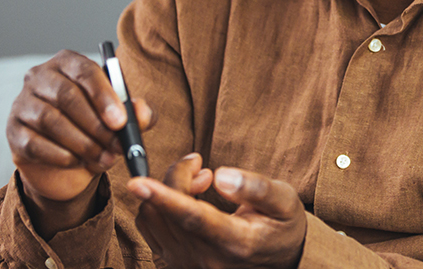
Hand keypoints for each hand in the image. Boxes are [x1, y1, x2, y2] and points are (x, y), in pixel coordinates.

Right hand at [6, 50, 155, 233]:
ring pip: (50, 121)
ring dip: (82, 144)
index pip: (85, 71)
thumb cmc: (97, 125)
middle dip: (96, 125)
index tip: (120, 121)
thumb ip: (136, 113)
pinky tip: (78, 162)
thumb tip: (141, 112)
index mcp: (69, 63)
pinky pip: (35, 143)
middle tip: (117, 146)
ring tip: (104, 159)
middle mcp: (40, 76)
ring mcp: (22, 102)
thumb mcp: (121, 118)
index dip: (104, 96)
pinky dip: (61, 155)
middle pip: (67, 96)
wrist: (69, 157)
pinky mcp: (13, 130)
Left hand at [130, 153, 306, 268]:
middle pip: (168, 212)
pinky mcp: (175, 263)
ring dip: (167, 189)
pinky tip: (185, 197)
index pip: (193, 218)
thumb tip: (222, 176)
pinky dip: (160, 205)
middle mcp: (206, 259)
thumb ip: (256, 188)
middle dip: (177, 176)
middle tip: (200, 164)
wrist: (280, 259)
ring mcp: (187, 264)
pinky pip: (150, 229)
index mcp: (236, 243)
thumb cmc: (281, 225)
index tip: (138, 182)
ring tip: (199, 180)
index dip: (165, 198)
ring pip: (152, 220)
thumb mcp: (284, 202)